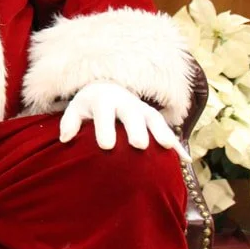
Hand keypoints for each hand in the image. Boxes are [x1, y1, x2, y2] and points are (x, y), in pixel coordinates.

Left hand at [60, 81, 190, 160]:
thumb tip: (64, 139)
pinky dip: (176, 143)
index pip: (104, 113)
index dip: (105, 128)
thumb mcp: (76, 109)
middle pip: (132, 114)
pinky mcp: (153, 117)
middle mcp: (125, 102)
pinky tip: (185, 159)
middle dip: (136, 129)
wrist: (107, 89)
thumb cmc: (89, 105)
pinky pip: (166, 129)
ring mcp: (141, 109)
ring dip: (161, 132)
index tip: (106, 146)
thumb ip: (69, 122)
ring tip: (166, 147)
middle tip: (138, 145)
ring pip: (153, 119)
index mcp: (103, 100)